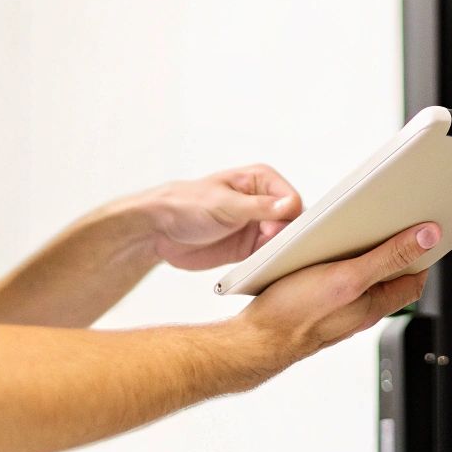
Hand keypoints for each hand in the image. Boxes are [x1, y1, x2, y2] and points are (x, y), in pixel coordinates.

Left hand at [124, 164, 304, 270]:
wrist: (159, 230)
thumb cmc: (187, 204)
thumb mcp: (224, 204)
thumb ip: (259, 206)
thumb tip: (291, 205)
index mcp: (261, 181)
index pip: (292, 200)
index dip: (289, 218)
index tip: (274, 231)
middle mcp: (264, 203)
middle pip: (292, 223)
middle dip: (286, 238)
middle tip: (269, 249)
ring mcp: (258, 226)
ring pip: (283, 242)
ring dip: (278, 252)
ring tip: (264, 260)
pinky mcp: (250, 248)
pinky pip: (269, 257)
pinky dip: (269, 264)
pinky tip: (263, 269)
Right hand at [237, 222, 439, 368]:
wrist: (256, 340)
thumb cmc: (296, 314)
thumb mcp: (349, 277)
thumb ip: (389, 257)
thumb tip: (428, 238)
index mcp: (375, 304)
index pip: (414, 280)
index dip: (422, 255)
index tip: (424, 231)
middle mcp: (359, 309)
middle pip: (389, 277)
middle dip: (393, 251)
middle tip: (391, 224)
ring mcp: (338, 309)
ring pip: (360, 279)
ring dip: (362, 255)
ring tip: (355, 233)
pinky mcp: (316, 306)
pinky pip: (336, 282)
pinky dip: (337, 264)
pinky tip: (322, 253)